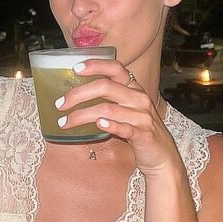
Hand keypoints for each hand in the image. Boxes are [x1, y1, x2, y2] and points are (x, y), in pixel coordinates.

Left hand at [55, 59, 183, 175]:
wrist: (162, 156)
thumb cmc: (139, 130)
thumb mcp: (127, 110)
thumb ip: (110, 99)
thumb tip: (77, 94)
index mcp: (134, 89)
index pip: (115, 68)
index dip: (95, 65)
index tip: (75, 68)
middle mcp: (139, 98)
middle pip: (105, 87)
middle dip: (78, 94)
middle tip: (60, 104)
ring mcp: (142, 116)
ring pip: (107, 109)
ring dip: (82, 115)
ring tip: (65, 123)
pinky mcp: (143, 135)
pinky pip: (125, 128)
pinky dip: (110, 125)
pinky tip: (98, 125)